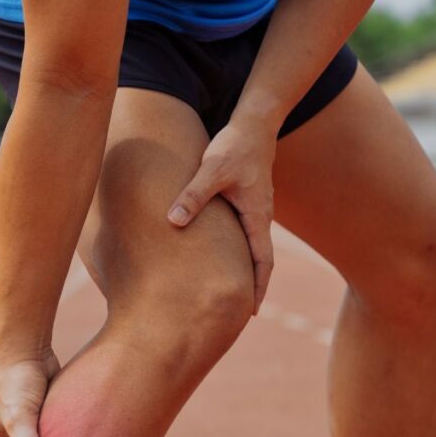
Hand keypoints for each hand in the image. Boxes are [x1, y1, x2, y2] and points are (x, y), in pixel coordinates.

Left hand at [166, 120, 277, 314]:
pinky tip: (221, 257)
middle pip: (260, 261)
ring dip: (245, 270)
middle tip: (240, 313)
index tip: (252, 312)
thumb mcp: (211, 169)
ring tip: (230, 291)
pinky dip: (238, 251)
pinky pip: (244, 234)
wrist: (254, 123)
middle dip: (253, 287)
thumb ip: (192, 195)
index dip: (258, 288)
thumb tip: (172, 221)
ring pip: (252, 248)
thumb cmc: (234, 146)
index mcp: (257, 216)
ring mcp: (255, 210)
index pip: (263, 261)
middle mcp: (260, 217)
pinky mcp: (246, 201)